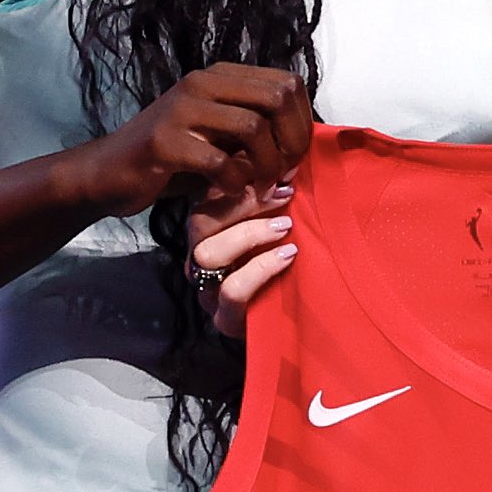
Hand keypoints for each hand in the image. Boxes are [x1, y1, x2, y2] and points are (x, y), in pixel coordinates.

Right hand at [62, 65, 311, 221]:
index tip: (297, 155)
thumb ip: (258, 130)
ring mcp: (181, 109)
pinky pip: (219, 160)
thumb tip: (306, 141)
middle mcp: (202, 83)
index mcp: (221, 76)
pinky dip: (234, 182)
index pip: (288, 83)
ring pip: (252, 126)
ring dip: (267, 165)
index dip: (303, 121)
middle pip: (277, 97)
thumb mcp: (221, 137)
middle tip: (286, 173)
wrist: (109, 173)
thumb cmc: (174, 159)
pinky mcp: (163, 141)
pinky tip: (230, 191)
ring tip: (262, 186)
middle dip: (292, 141)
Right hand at [186, 177, 299, 338]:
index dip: (240, 182)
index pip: (207, 198)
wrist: (291, 325)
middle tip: (284, 196)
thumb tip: (291, 165)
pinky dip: (260, 268)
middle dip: (243, 205)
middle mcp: (200, 259)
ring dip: (247, 235)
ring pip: (207, 255)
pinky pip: (232, 290)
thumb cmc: (284, 267)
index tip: (281, 175)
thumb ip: (277, 201)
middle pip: (199, 223)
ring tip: (285, 228)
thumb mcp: (278, 230)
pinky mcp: (225, 318)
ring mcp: (208, 289)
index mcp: (209, 233)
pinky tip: (286, 256)